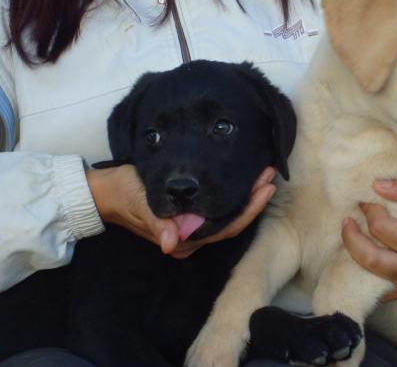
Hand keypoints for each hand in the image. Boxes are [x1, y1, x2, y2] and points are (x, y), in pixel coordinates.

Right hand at [87, 165, 275, 256]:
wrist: (105, 192)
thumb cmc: (123, 194)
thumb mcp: (140, 203)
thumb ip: (158, 223)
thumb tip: (171, 244)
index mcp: (182, 240)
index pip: (225, 228)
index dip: (248, 209)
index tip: (265, 187)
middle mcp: (191, 238)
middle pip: (232, 222)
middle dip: (254, 200)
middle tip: (271, 174)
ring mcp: (191, 228)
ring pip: (228, 215)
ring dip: (247, 196)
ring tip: (264, 174)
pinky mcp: (189, 216)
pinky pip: (218, 209)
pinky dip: (233, 195)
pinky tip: (245, 180)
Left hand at [341, 178, 396, 299]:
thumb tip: (376, 185)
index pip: (382, 228)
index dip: (370, 211)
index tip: (367, 200)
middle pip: (369, 257)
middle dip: (350, 237)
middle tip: (346, 220)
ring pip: (371, 274)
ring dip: (355, 253)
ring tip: (350, 234)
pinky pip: (381, 288)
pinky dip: (367, 272)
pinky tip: (362, 256)